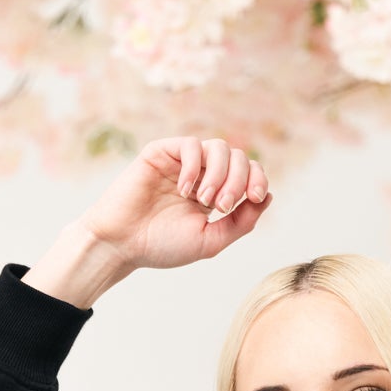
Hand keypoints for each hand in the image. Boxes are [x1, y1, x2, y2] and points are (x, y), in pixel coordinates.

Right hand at [78, 135, 272, 275]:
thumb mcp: (210, 241)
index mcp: (214, 194)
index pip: (247, 173)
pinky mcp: (161, 153)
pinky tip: (183, 189)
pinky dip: (194, 166)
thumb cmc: (161, 246)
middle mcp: (200, 174)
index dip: (258, 180)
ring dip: (219, 174)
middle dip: (238, 180)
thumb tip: (268, 197)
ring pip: (218, 147)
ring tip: (204, 200)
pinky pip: (191, 145)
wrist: (122, 244)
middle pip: (238, 157)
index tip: (255, 198)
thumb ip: (241, 222)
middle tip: (221, 206)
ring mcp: (181, 162)